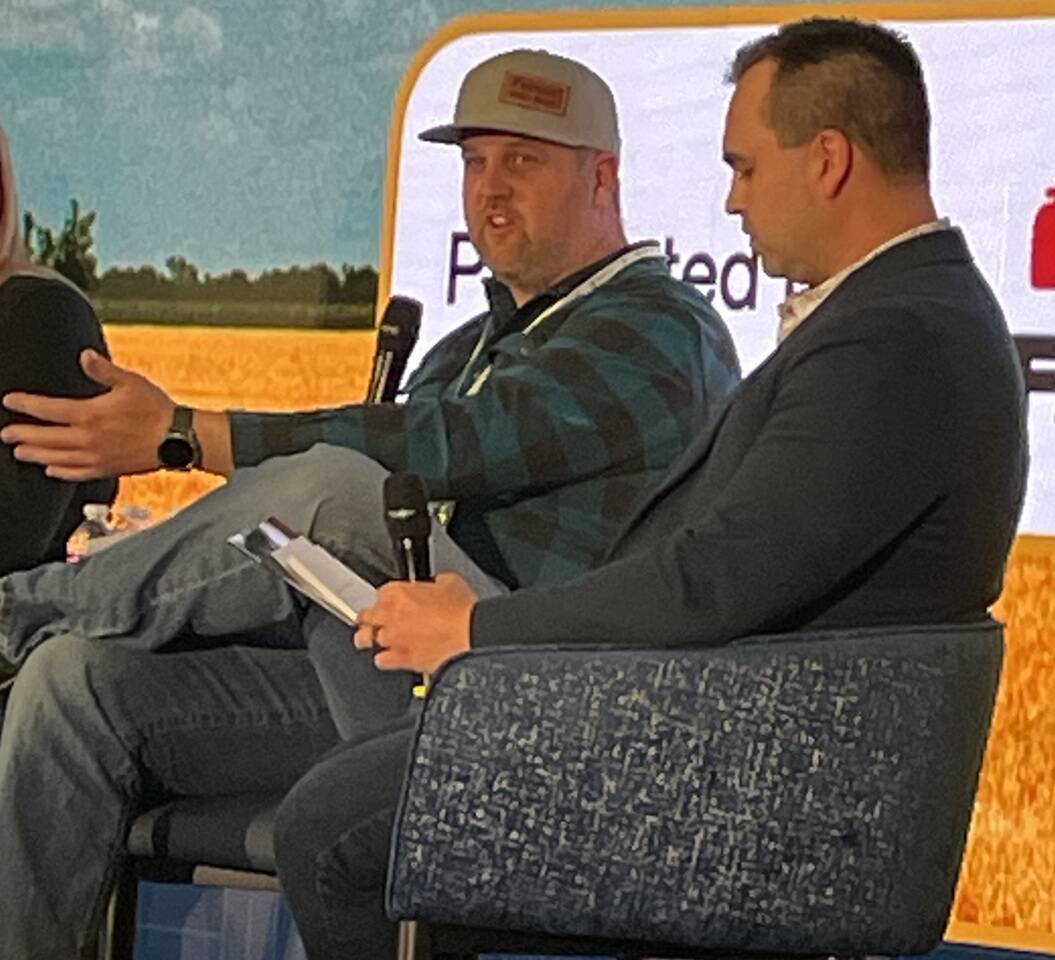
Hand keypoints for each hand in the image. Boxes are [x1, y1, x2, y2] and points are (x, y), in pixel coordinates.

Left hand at [1, 349, 174, 479]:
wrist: (177, 439)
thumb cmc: (157, 410)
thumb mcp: (131, 382)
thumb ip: (104, 370)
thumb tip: (84, 356)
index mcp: (91, 415)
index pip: (48, 410)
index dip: (25, 405)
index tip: (11, 401)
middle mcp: (89, 439)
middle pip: (45, 439)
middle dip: (22, 435)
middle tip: (6, 434)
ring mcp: (97, 457)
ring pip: (56, 458)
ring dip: (35, 455)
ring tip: (20, 452)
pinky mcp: (107, 469)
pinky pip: (77, 474)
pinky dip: (60, 472)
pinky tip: (51, 470)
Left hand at [355, 572, 477, 674]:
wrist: (471, 636)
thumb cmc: (463, 611)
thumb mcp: (450, 582)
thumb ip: (436, 583)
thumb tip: (438, 586)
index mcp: (398, 592)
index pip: (381, 593)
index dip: (389, 599)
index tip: (394, 602)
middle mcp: (390, 614)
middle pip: (366, 615)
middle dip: (370, 618)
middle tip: (374, 620)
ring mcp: (392, 638)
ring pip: (365, 638)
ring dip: (369, 638)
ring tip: (371, 639)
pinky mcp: (400, 659)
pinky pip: (381, 660)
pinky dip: (384, 659)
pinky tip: (389, 658)